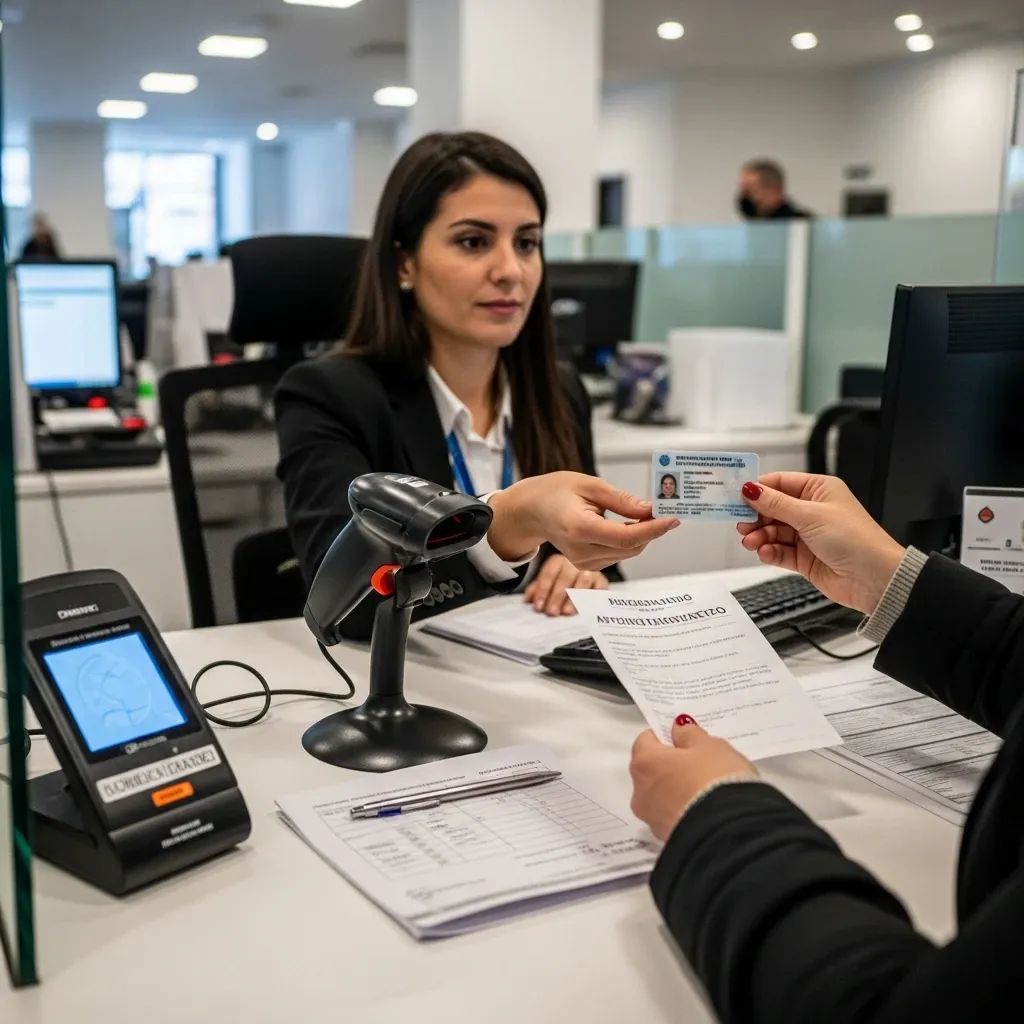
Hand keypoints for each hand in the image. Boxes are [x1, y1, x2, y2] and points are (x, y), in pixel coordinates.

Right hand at [487, 472, 678, 570]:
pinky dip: (628, 540)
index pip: (625, 537)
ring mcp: (583, 561)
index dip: (653, 529)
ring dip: (641, 535)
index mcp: (580, 528)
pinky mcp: (586, 565)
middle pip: (631, 548)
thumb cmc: (555, 492)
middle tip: (662, 508)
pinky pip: (618, 555)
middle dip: (651, 530)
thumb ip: (620, 499)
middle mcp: (582, 551)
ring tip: (640, 513)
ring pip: (627, 553)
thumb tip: (649, 509)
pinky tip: (624, 524)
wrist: (531, 511)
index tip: (672, 518)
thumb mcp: (589, 485)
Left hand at [524, 554, 607, 615]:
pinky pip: (599, 589)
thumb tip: (527, 600)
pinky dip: (592, 598)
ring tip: (567, 612)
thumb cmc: (562, 580)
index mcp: (558, 561)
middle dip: (557, 596)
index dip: (542, 590)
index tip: (538, 607)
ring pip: (583, 582)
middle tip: (551, 612)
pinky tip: (586, 609)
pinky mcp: (602, 581)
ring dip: (574, 598)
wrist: (586, 571)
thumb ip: (538, 590)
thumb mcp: (548, 582)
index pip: (548, 574)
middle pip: (565, 578)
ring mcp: (590, 571)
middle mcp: (575, 563)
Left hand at [629, 717, 756, 841]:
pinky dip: (684, 810)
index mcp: (645, 762)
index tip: (684, 739)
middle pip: (650, 770)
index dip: (665, 738)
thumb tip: (678, 730)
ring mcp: (652, 819)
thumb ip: (689, 735)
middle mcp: (641, 792)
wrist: (730, 832)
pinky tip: (706, 808)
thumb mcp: (710, 746)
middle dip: (670, 765)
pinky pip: (672, 817)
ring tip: (707, 788)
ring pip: (660, 796)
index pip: (645, 740)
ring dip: (676, 790)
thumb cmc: (716, 781)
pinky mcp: (668, 838)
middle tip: (699, 763)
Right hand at [737, 473, 905, 614]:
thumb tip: (750, 489)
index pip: (779, 483)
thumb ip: (775, 504)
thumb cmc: (855, 540)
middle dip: (755, 517)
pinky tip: (765, 552)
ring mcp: (808, 535)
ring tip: (751, 542)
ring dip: (759, 536)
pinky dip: (769, 551)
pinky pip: (779, 551)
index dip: (757, 490)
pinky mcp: (805, 558)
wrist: (874, 579)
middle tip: (741, 524)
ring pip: (773, 531)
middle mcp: (812, 510)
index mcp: (819, 490)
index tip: (735, 496)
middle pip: (772, 509)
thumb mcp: (809, 515)